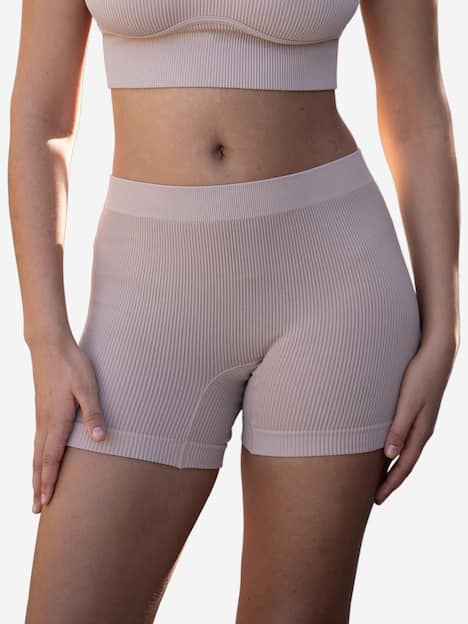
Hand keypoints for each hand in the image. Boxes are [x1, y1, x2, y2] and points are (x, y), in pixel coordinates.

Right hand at [29, 335, 105, 512]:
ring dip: (36, 475)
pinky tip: (40, 462)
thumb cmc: (72, 365)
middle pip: (39, 461)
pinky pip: (37, 442)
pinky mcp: (42, 411)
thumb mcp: (88, 387)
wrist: (49, 346)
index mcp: (56, 420)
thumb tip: (100, 440)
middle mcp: (44, 422)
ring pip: (36, 453)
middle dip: (38, 486)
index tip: (47, 503)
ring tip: (36, 493)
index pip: (51, 458)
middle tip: (37, 510)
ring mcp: (40, 417)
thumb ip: (93, 413)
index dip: (49, 481)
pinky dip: (37, 459)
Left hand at [375, 336, 457, 504]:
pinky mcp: (417, 412)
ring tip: (378, 479)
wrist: (437, 353)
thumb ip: (398, 428)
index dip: (390, 483)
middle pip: (405, 463)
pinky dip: (395, 450)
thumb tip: (389, 456)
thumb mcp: (408, 402)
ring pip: (406, 451)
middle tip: (375, 498)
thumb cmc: (420, 374)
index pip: (404, 465)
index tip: (377, 499)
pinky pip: (405, 438)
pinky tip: (387, 450)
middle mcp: (422, 430)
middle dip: (391, 481)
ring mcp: (421, 421)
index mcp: (421, 431)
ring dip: (393, 467)